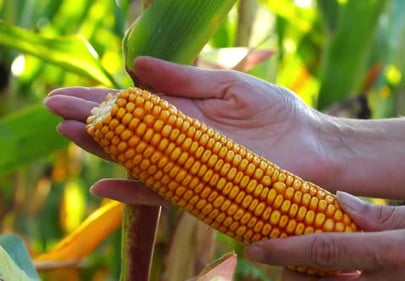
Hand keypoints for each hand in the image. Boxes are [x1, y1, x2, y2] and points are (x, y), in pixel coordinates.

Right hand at [44, 56, 333, 204]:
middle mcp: (182, 138)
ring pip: (137, 158)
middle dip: (91, 119)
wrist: (311, 145)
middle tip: (54, 108)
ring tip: (68, 134)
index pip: (135, 103)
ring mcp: (189, 164)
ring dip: (103, 148)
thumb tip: (135, 65)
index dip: (101, 98)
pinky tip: (104, 187)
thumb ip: (184, 78)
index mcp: (186, 109)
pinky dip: (134, 191)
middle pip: (128, 130)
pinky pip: (163, 193)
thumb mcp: (229, 85)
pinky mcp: (203, 189)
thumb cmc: (277, 112)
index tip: (66, 93)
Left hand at [245, 192, 404, 280]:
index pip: (326, 252)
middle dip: (290, 272)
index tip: (255, 248)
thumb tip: (337, 201)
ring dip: (310, 280)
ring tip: (298, 263)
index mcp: (393, 254)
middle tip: (274, 252)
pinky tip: (333, 272)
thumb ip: (380, 215)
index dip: (284, 251)